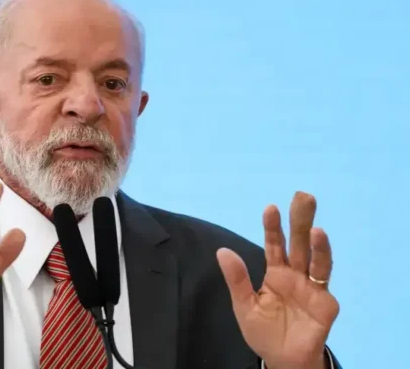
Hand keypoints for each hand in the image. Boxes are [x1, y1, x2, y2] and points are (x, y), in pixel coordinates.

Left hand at [216, 192, 338, 368]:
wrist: (281, 359)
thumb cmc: (263, 331)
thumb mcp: (244, 304)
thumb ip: (236, 279)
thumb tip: (221, 251)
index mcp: (276, 273)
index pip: (274, 245)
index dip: (272, 227)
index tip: (270, 207)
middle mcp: (295, 275)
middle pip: (297, 242)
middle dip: (299, 220)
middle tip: (302, 195)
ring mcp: (311, 286)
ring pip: (313, 256)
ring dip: (314, 237)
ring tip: (313, 219)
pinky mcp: (324, 300)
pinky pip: (323, 277)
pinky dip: (322, 258)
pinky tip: (319, 240)